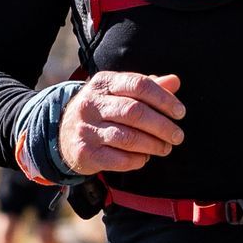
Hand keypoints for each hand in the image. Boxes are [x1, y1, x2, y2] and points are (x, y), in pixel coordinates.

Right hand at [58, 71, 185, 175]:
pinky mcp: (85, 153)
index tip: (180, 112)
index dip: (163, 99)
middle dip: (162, 126)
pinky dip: (137, 160)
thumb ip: (147, 87)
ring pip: (128, 138)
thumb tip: (175, 82)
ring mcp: (86, 129)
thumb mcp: (119, 93)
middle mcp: (91, 104)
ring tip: (165, 148)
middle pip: (134, 112)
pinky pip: (118, 159)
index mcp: (103, 83)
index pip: (139, 85)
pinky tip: (145, 158)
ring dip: (153, 145)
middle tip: (177, 136)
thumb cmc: (102, 111)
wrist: (63, 134)